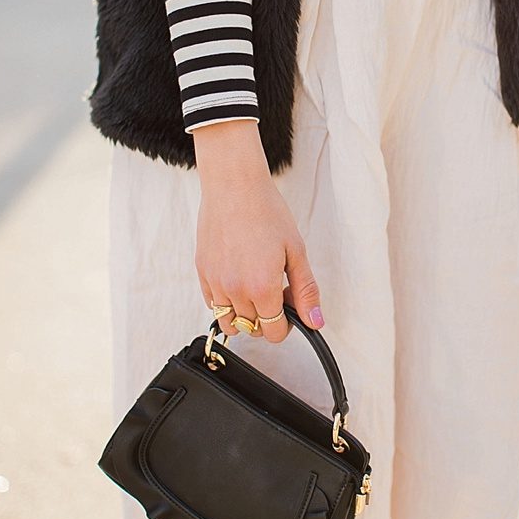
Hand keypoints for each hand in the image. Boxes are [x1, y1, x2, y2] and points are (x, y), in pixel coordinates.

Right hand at [193, 119, 324, 343]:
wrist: (235, 186)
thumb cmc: (267, 212)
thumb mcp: (296, 250)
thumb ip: (305, 290)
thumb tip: (315, 322)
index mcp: (261, 288)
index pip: (275, 333)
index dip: (287, 322)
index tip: (288, 302)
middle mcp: (235, 291)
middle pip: (253, 329)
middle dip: (268, 317)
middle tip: (275, 287)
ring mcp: (215, 283)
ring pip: (230, 322)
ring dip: (245, 314)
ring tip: (254, 286)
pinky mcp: (202, 273)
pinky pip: (213, 305)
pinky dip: (226, 301)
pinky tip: (238, 278)